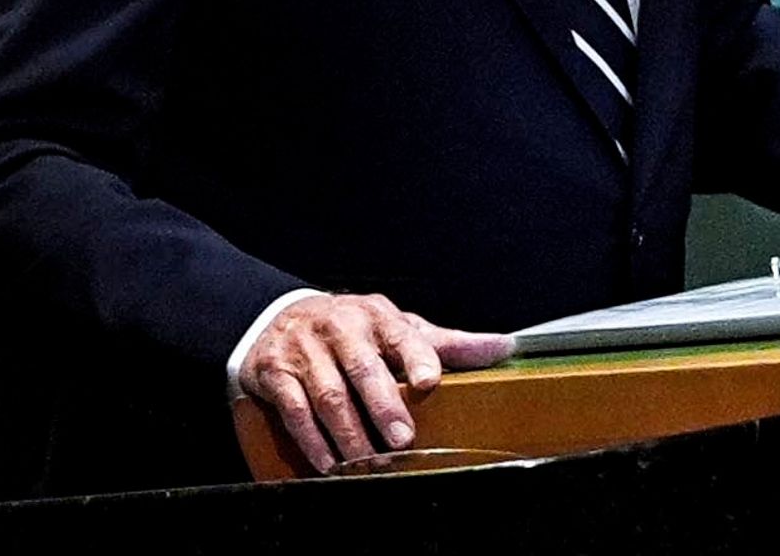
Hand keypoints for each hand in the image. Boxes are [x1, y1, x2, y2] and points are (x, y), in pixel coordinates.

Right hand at [236, 292, 510, 474]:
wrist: (280, 318)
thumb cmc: (353, 331)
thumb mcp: (396, 329)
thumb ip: (445, 344)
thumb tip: (503, 347)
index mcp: (376, 316)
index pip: (401, 333)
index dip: (417, 355)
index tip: (430, 381)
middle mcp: (339, 327)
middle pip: (362, 366)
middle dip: (382, 404)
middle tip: (402, 439)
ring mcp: (305, 350)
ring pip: (328, 394)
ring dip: (349, 433)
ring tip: (367, 462)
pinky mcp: (275, 373)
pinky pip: (294, 410)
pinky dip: (312, 440)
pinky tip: (328, 462)